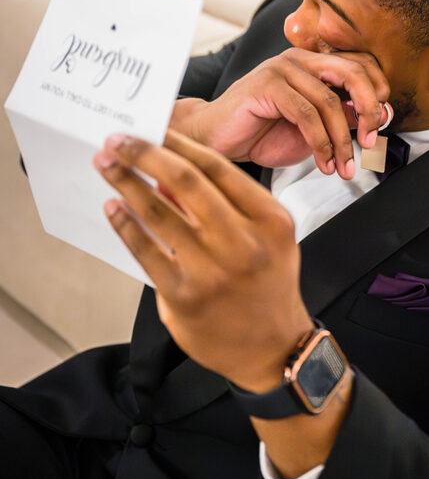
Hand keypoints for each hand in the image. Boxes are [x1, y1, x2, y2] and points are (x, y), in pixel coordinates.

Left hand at [93, 129, 312, 390]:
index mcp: (270, 219)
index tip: (153, 130)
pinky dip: (125, 225)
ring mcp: (213, 271)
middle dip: (146, 154)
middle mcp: (243, 242)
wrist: (273, 349)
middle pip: (186, 182)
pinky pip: (146, 252)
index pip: (217, 167)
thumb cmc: (267, 283)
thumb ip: (229, 204)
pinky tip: (113, 207)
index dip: (179, 143)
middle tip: (117, 140)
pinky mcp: (184, 297)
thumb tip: (172, 172)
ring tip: (106, 165)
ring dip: (127, 183)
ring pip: (160, 214)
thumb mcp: (269, 236)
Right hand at [171, 48, 390, 179]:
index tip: (382, 124)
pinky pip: (306, 114)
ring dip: (342, 141)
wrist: (215, 141)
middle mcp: (299, 60)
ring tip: (344, 167)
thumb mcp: (312, 129)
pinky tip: (324, 163)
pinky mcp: (266, 85)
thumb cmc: (261, 134)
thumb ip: (340, 119)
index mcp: (313, 64)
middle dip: (369, 110)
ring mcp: (281, 69)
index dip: (378, 91)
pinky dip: (321, 143)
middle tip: (371, 142)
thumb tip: (375, 118)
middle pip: (352, 72)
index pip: (360, 63)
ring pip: (329, 101)